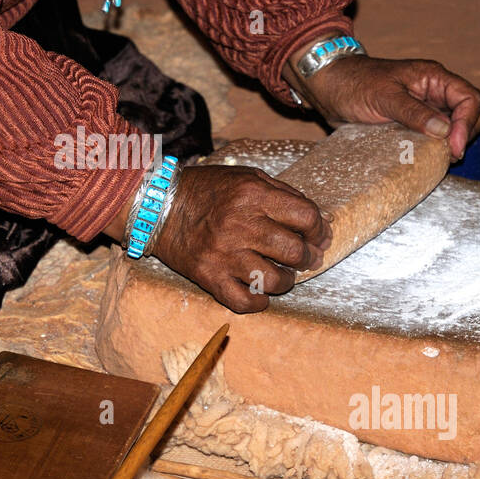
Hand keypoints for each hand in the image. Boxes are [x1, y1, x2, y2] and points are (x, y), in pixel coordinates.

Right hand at [148, 165, 329, 312]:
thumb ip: (284, 195)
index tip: (317, 236)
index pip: (306, 217)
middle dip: (307, 257)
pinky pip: (244, 301)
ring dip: (287, 281)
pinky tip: (261, 292)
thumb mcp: (248, 177)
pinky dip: (259, 301)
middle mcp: (240, 224)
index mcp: (253, 195)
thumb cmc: (209, 191)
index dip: (319, 229)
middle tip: (304, 258)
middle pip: (294, 251)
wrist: (160, 207)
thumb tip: (318, 222)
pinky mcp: (209, 276)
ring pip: (275, 280)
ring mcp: (224, 254)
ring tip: (283, 275)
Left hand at [292, 55, 479, 159]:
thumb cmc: (354, 84)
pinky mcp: (417, 122)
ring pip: (461, 122)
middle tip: (452, 153)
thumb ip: (414, 112)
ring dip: (459, 139)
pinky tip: (433, 157)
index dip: (468, 124)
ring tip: (445, 157)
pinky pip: (441, 133)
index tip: (454, 147)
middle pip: (476, 109)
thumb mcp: (383, 97)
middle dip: (471, 131)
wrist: (330, 88)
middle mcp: (436, 91)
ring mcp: (428, 107)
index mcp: (434, 77)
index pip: (470, 98)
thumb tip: (445, 131)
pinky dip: (443, 145)